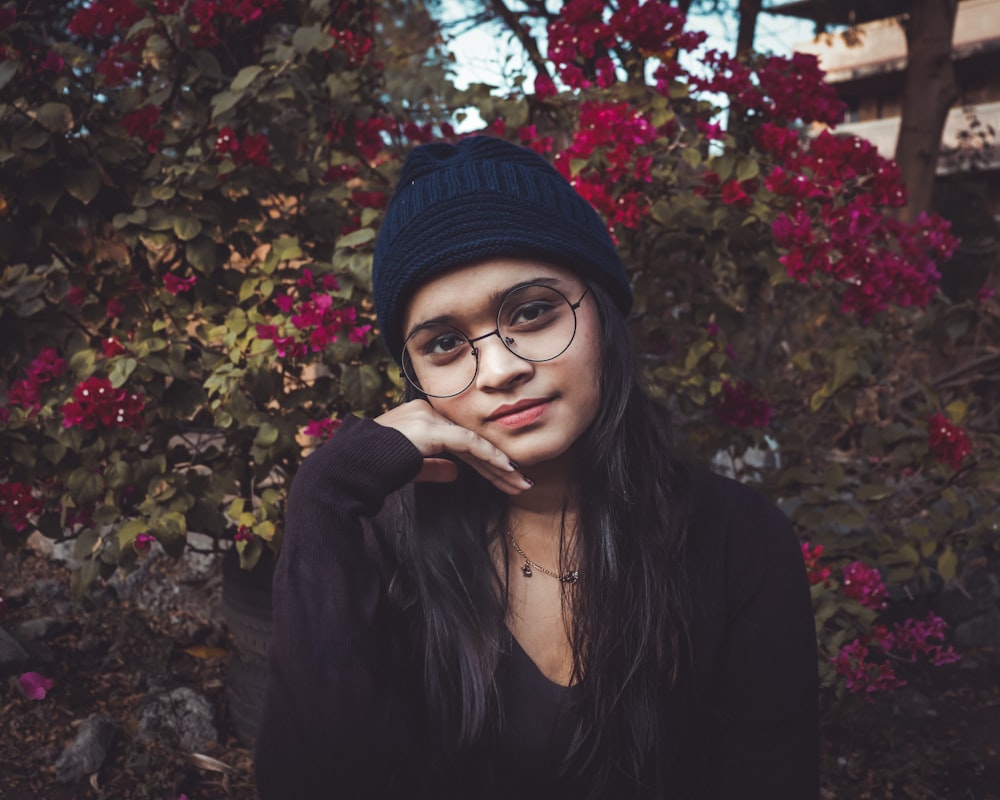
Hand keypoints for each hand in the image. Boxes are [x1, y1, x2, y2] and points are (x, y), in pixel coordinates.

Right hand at [374, 400, 531, 494]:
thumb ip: (433, 467)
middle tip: (521, 483)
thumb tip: (456, 472)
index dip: (486, 459)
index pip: (461, 439)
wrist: (349, 469)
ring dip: (501, 466)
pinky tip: (506, 471)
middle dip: (498, 465)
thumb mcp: (410, 469)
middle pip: (472, 440)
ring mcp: (430, 417)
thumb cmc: (373, 471)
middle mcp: (427, 411)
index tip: (506, 478)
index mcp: (421, 417)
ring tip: (521, 483)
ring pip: (475, 442)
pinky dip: (491, 458)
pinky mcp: (432, 429)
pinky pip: (469, 444)